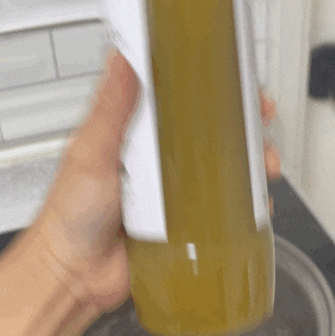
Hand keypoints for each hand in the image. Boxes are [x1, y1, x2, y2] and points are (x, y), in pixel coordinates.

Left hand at [32, 50, 280, 314]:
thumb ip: (109, 110)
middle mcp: (162, 161)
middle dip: (245, 126)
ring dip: (252, 164)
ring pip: (225, 170)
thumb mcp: (89, 154)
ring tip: (263, 168)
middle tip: (260, 124)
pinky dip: (244, 204)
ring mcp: (177, 191)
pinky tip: (255, 204)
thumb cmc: (71, 215)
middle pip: (213, 134)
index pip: (183, 102)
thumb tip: (121, 61)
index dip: (212, 88)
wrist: (75, 274)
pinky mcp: (187, 221)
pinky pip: (222, 208)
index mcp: (139, 137)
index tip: (236, 79)